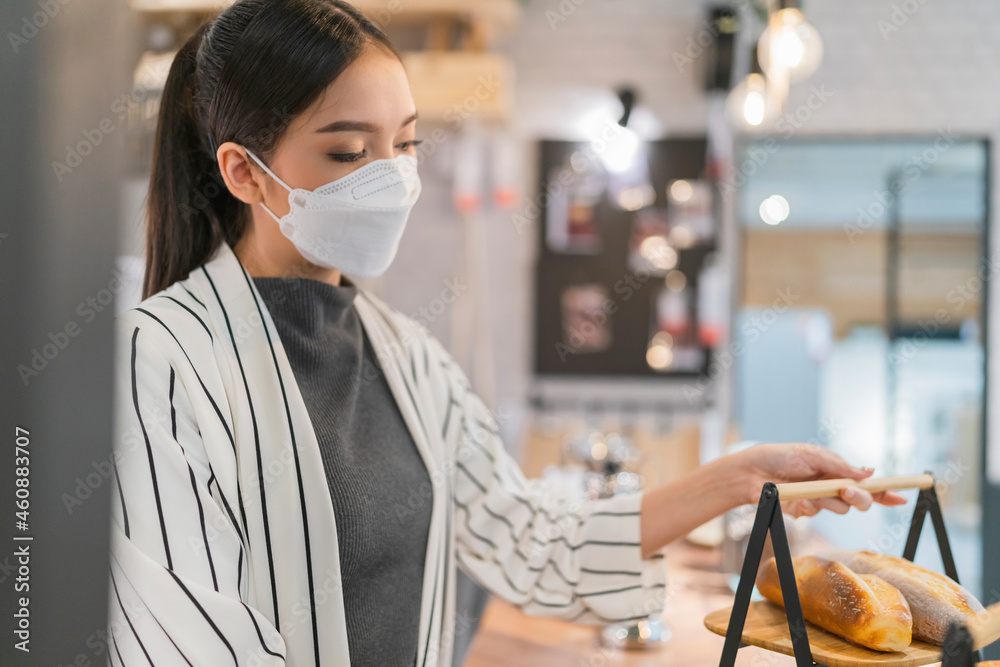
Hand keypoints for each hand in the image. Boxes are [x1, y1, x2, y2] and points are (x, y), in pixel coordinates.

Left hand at [731, 442, 908, 517]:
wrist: (751, 472)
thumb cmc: (779, 456)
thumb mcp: (811, 454)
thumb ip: (839, 464)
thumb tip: (867, 472)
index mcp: (835, 470)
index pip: (865, 482)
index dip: (884, 491)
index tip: (901, 497)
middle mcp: (830, 486)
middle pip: (860, 500)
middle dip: (861, 498)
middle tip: (847, 492)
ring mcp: (818, 500)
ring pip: (842, 508)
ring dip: (833, 500)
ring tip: (814, 491)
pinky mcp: (804, 511)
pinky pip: (819, 513)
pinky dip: (812, 504)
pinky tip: (799, 497)